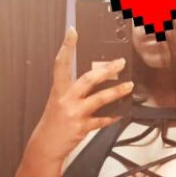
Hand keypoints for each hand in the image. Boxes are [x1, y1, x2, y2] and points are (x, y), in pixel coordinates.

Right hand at [31, 25, 133, 162]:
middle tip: (120, 63)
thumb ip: (72, 88)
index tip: (72, 31)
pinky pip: (102, 120)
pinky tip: (122, 111)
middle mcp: (66, 99)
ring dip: (117, 91)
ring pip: (99, 99)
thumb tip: (94, 76)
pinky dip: (113, 115)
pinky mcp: (82, 128)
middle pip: (87, 79)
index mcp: (58, 90)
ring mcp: (74, 114)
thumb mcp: (58, 100)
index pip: (61, 63)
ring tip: (129, 86)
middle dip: (106, 70)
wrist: (46, 145)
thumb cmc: (54, 121)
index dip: (66, 46)